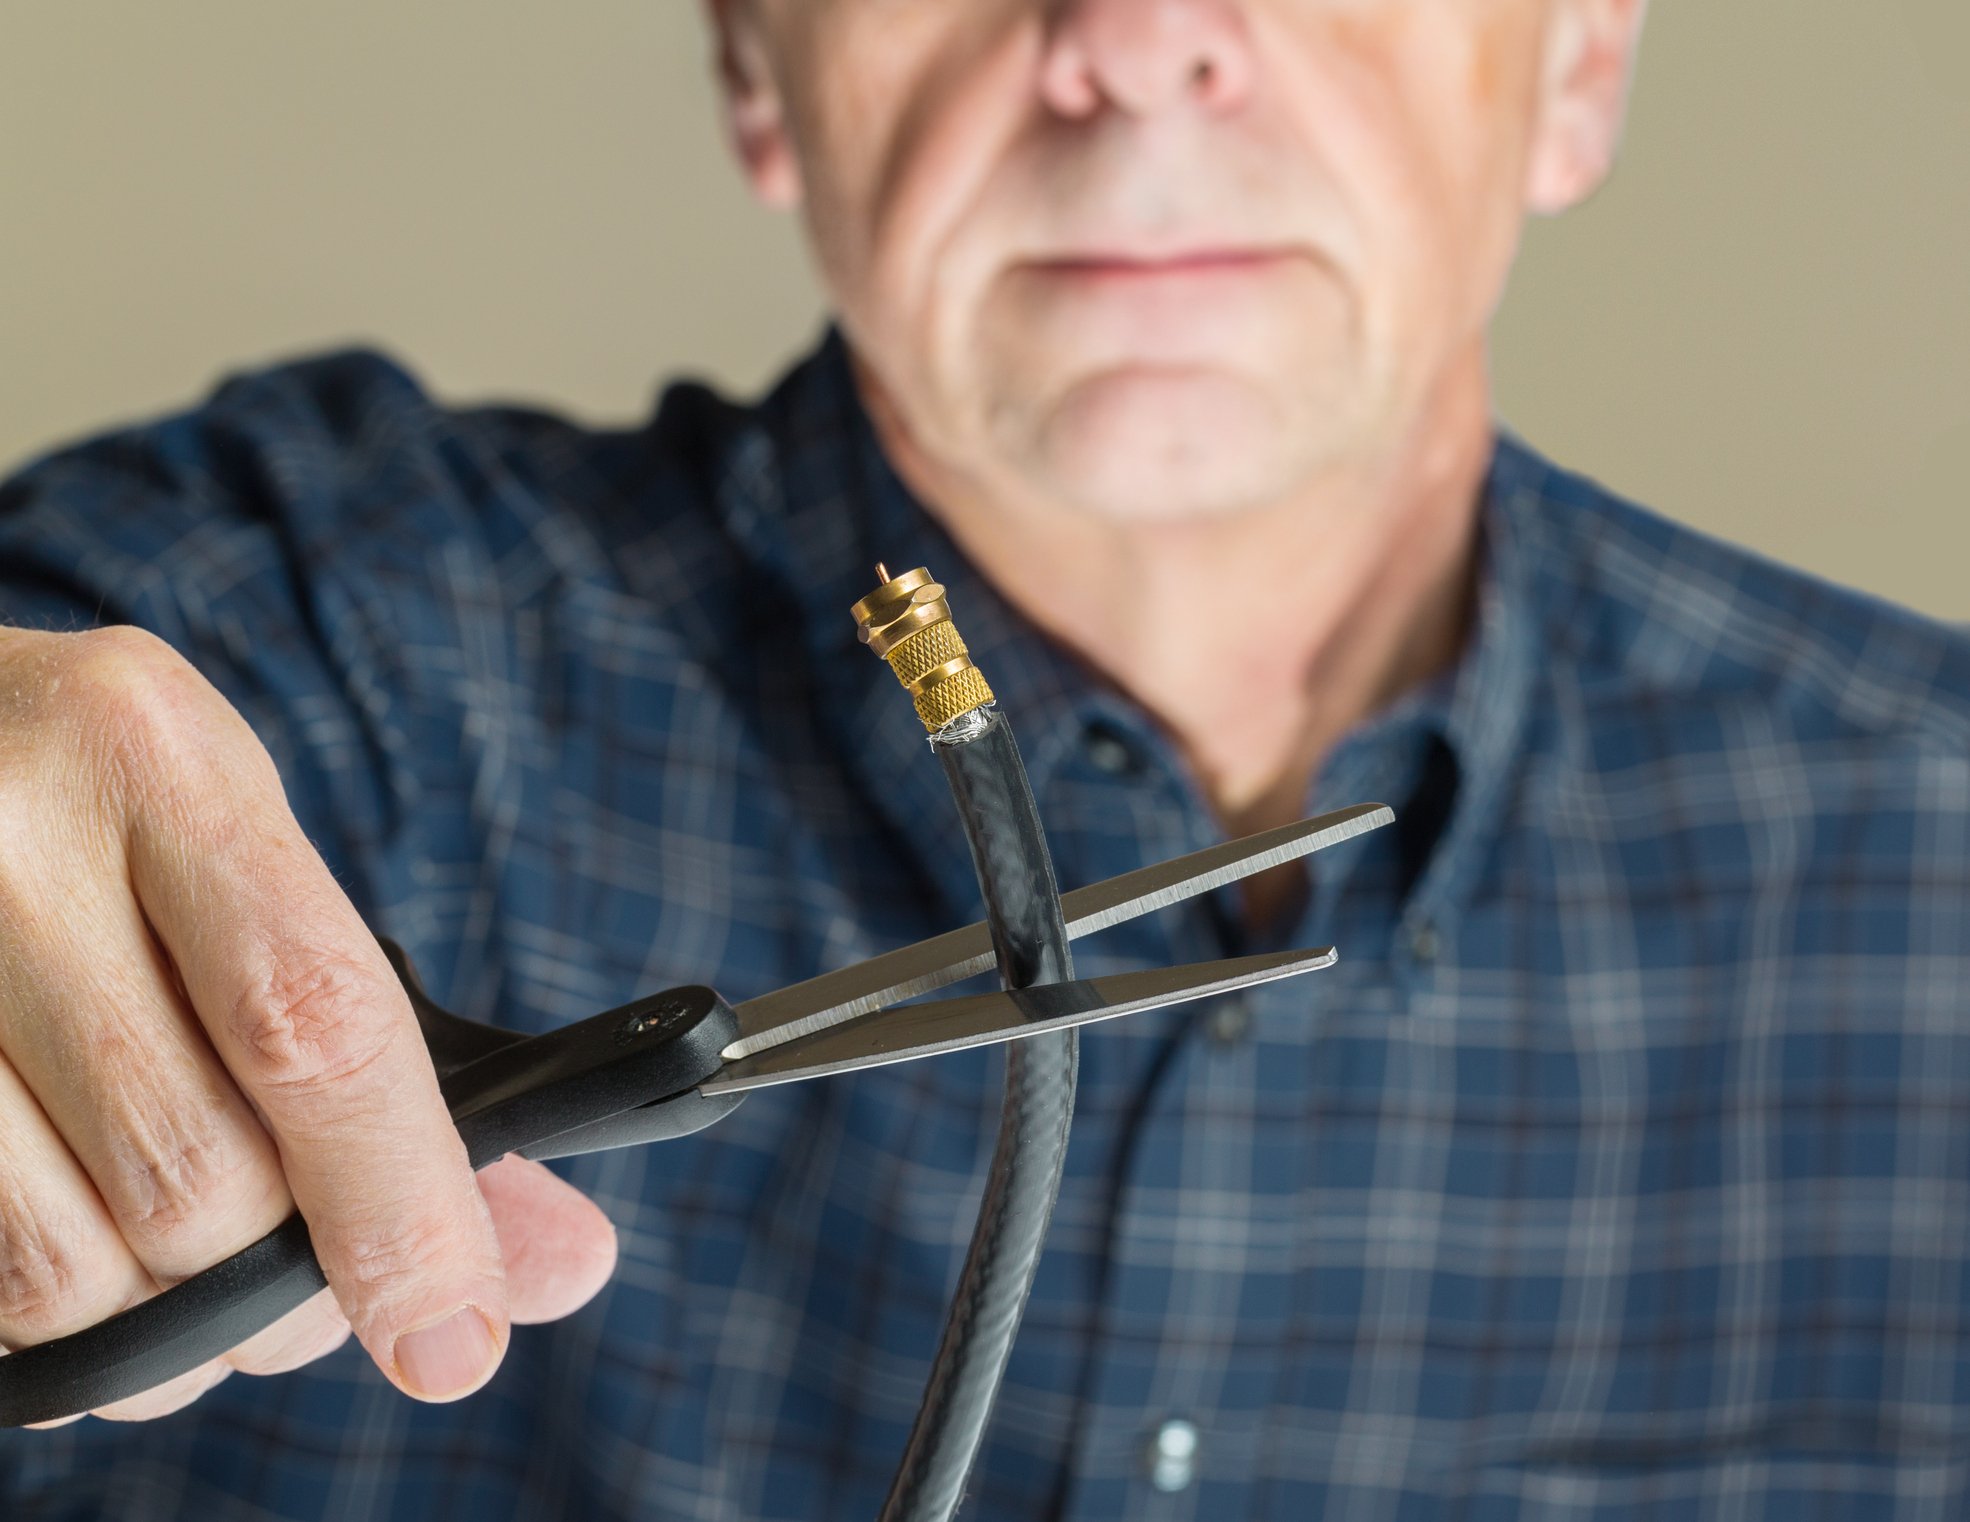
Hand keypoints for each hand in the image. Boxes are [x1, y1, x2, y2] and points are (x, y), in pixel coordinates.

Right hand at [0, 627, 617, 1421]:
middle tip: (298, 1274)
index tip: (454, 1334)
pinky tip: (85, 1248)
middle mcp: (4, 845)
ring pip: (66, 1266)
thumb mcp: (254, 863)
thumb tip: (569, 1263)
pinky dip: (51, 1319)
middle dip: (276, 1281)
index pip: (313, 1028)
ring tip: (179, 1268)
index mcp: (158, 759)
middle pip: (198, 1178)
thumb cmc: (101, 814)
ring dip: (156, 1332)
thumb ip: (401, 1060)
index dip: (400, 1207)